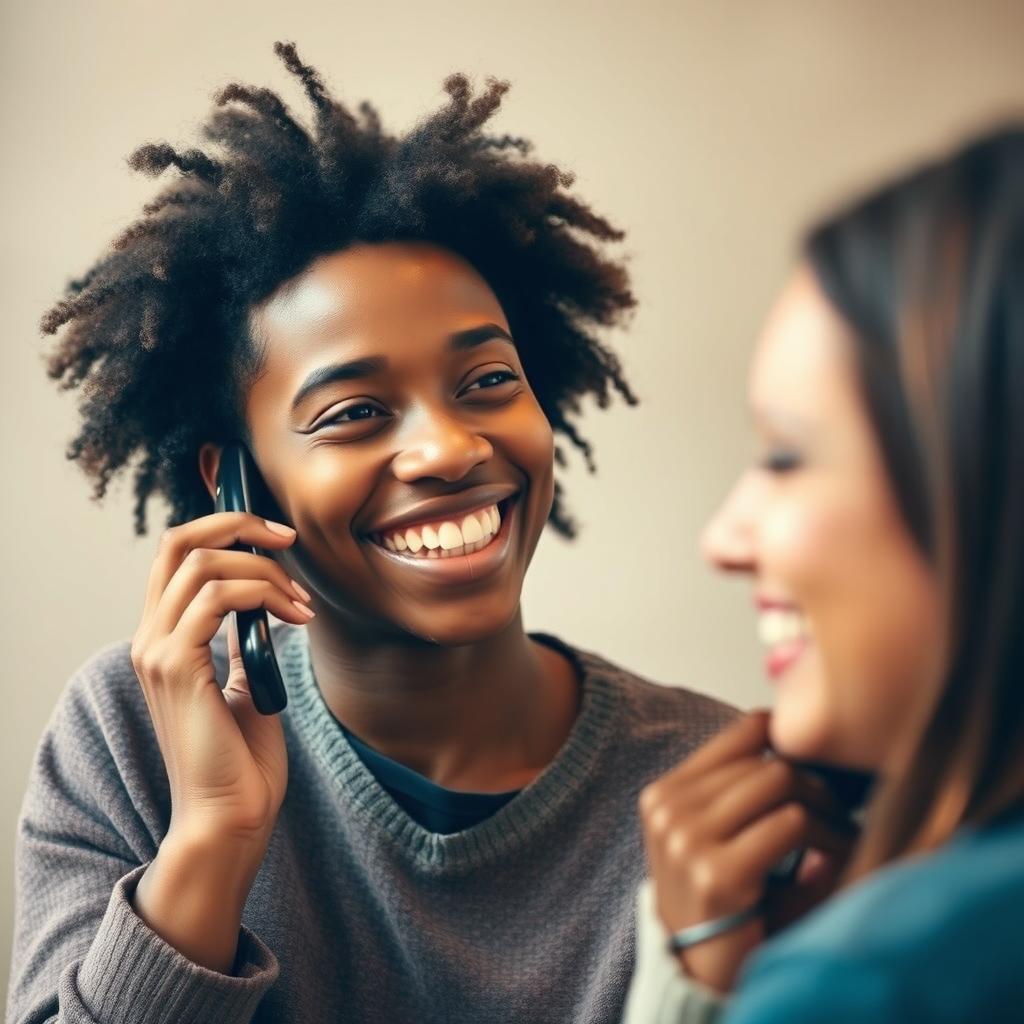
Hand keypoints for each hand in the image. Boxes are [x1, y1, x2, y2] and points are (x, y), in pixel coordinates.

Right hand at [130, 512, 312, 853]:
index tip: (279, 539)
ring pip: (203, 565)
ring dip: (265, 572)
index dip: (225, 529)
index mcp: (163, 637)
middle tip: (289, 538)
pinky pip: (217, 600)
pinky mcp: (174, 668)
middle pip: (178, 542)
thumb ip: (240, 639)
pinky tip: (296, 619)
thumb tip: (264, 600)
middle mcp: (150, 637)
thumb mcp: (242, 680)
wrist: (231, 814)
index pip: (177, 553)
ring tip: (303, 606)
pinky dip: (263, 596)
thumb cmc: (242, 756)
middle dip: (239, 525)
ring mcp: (156, 651)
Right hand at [638, 711, 857, 992]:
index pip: (741, 733)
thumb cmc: (720, 905)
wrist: (699, 977)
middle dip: (817, 786)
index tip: (816, 769)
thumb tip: (799, 733)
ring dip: (825, 810)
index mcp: (664, 794)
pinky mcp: (716, 874)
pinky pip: (790, 824)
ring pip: (779, 783)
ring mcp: (686, 839)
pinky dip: (826, 837)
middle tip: (843, 813)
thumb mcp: (713, 837)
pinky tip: (836, 858)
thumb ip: (739, 790)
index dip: (789, 742)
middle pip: (767, 761)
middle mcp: (668, 809)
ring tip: (841, 835)